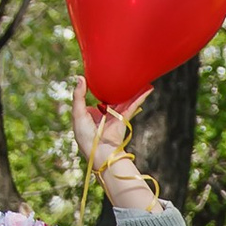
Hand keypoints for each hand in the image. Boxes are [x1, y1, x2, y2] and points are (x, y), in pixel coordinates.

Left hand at [72, 85, 152, 199]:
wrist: (99, 151)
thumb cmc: (85, 135)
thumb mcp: (77, 112)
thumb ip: (78, 95)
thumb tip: (80, 77)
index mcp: (91, 113)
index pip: (97, 97)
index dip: (100, 87)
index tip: (103, 76)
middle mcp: (105, 114)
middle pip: (114, 97)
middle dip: (120, 88)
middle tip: (125, 75)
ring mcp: (115, 116)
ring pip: (125, 99)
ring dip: (134, 90)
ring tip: (141, 79)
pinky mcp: (124, 118)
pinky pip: (133, 105)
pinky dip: (140, 97)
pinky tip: (148, 88)